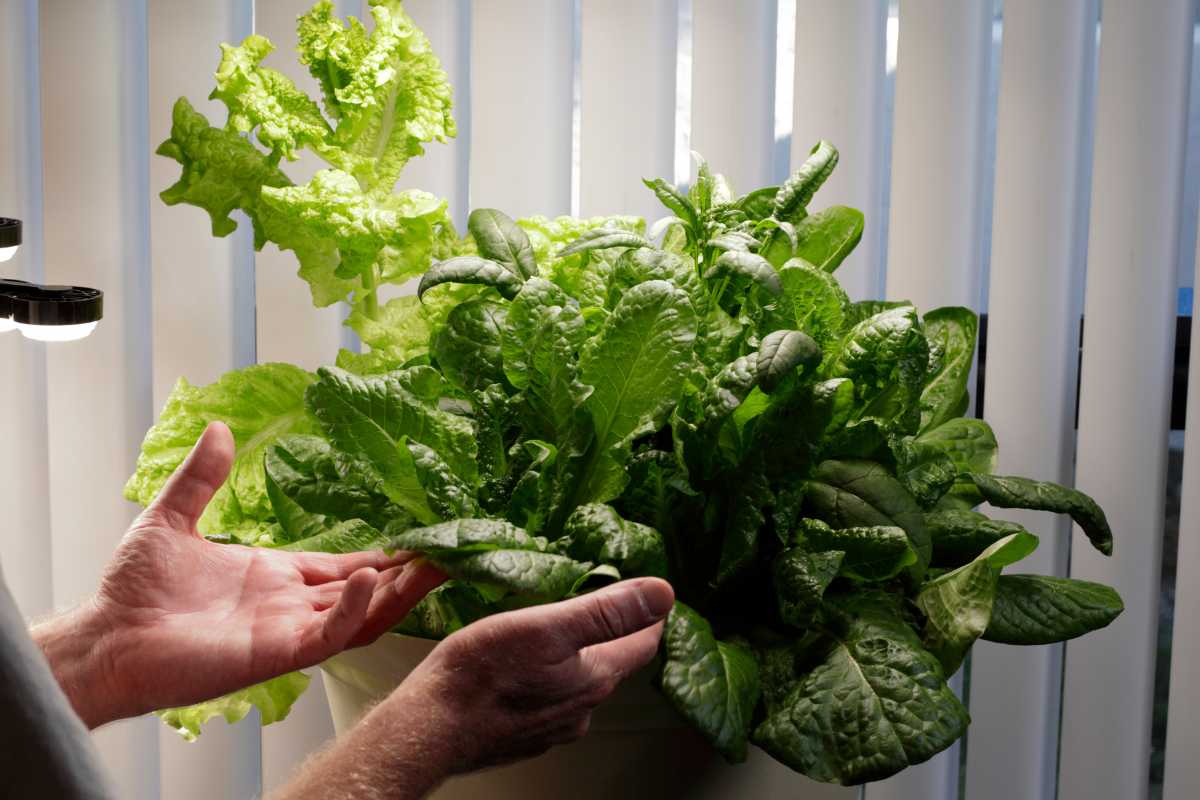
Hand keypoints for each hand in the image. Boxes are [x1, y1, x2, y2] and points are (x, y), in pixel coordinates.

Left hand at [35, 422, 445, 727]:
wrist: (107, 638)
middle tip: (447, 553)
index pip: (342, 566)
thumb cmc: (133, 589)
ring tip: (434, 566)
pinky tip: (369, 580)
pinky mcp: (275, 654)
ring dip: (397, 593)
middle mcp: (288, 606)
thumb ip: (201, 476)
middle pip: (364, 592)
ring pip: (359, 615)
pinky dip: (352, 610)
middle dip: (407, 575)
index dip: (380, 556)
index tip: (417, 539)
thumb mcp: (171, 517)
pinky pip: (327, 635)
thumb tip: (218, 428)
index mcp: (273, 576)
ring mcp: (286, 631)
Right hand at [274, 577, 673, 799]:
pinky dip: (547, 675)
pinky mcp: (522, 734)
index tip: (651, 593)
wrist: (428, 729)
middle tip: (606, 599)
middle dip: (613, 631)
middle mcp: (580, 708)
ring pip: (578, 681)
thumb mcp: (547, 627)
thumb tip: (663, 593)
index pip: (644, 643)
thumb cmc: (481, 674)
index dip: (651, 614)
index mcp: (594, 678)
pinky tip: (525, 663)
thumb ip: (607, 612)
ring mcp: (551, 726)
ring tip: (561, 626)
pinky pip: (548, 698)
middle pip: (612, 662)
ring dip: (577, 654)